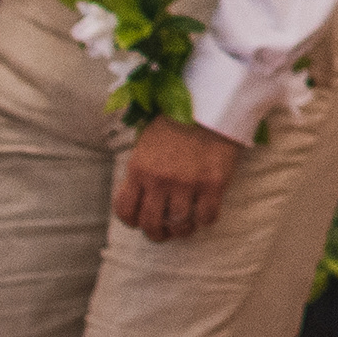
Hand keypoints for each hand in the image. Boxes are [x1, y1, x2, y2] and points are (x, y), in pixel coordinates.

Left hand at [115, 118, 242, 241]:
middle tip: (165, 232)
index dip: (132, 221)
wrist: (211, 102)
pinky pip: (206, 216)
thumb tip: (142, 197)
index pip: (125, 210)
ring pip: (179, 224)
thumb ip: (142, 170)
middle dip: (156, 233)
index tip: (141, 220)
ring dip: (182, 229)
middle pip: (150, 223)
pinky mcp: (213, 183)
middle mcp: (159, 179)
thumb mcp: (147, 143)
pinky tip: (205, 211)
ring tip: (187, 224)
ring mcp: (186, 183)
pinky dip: (205, 220)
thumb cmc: (178, 121)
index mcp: (139, 169)